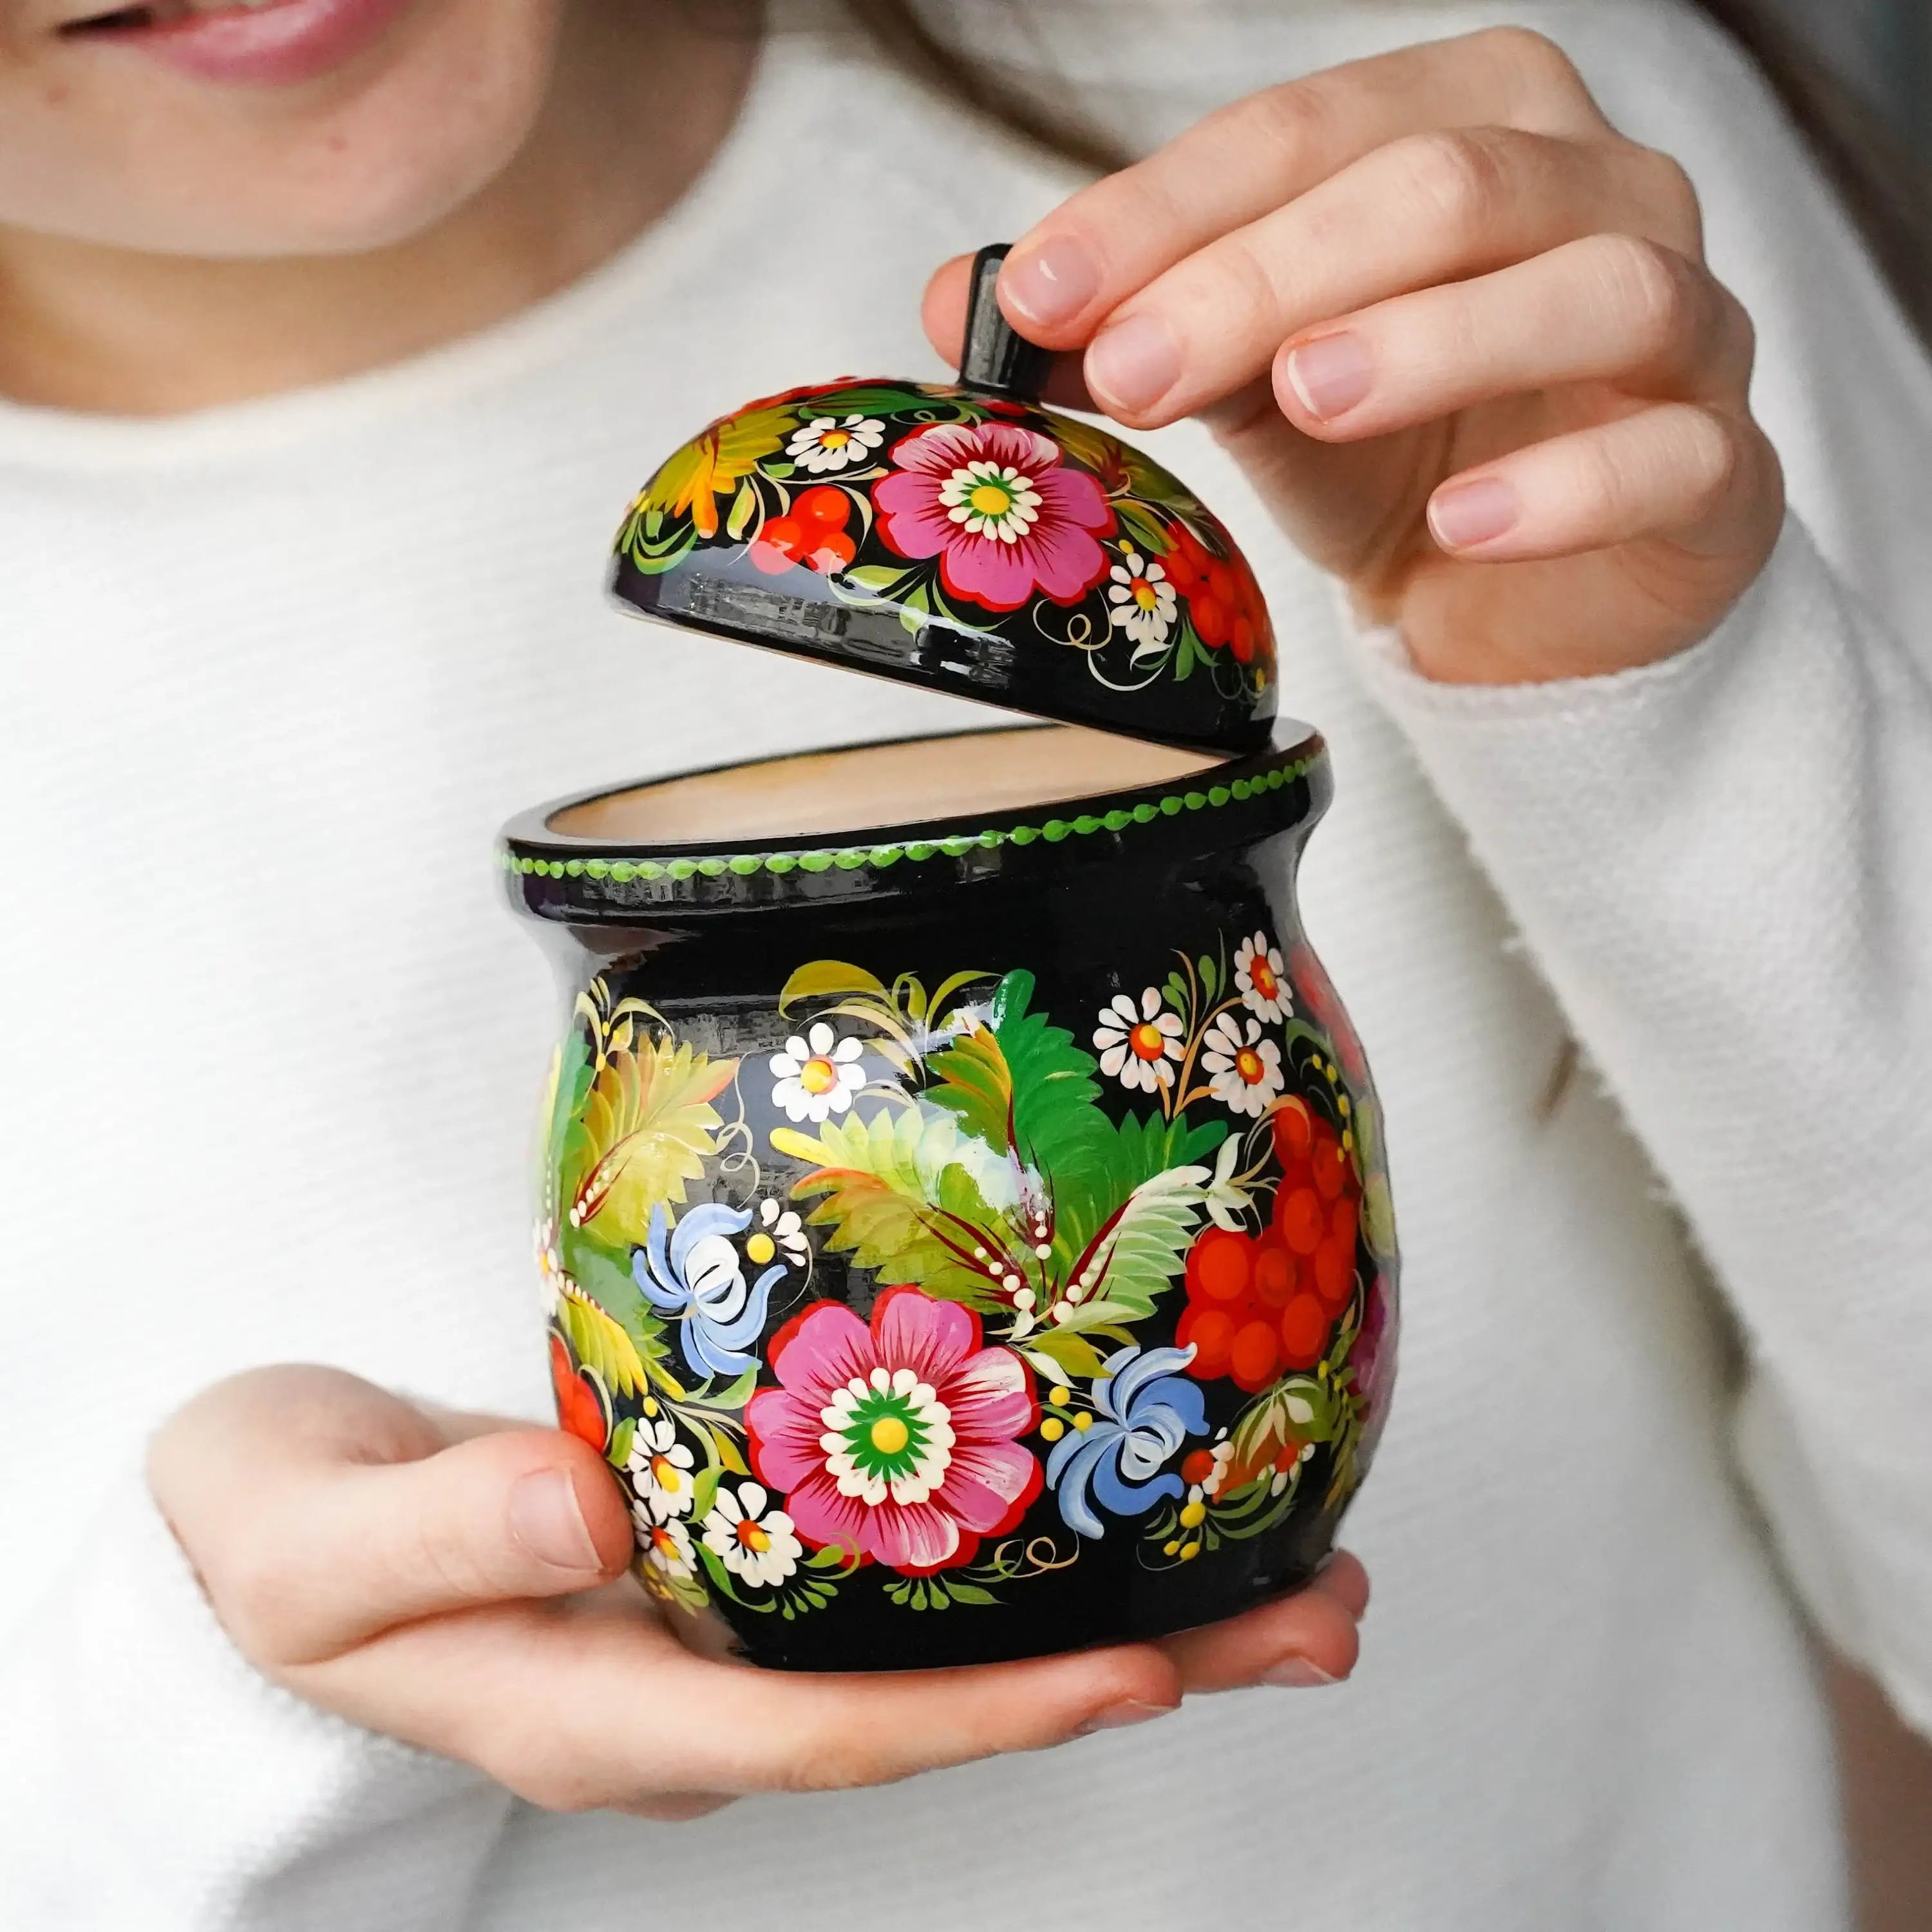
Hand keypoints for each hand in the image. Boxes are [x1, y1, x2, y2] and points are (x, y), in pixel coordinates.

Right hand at [150, 1367, 1368, 1817]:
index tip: (1144, 1667)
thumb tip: (578, 1497)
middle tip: (1318, 1623)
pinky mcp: (741, 1552)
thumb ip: (434, 1532)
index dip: (986, 1712)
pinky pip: (911, 1570)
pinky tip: (1126, 1495)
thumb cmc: (273, 1533)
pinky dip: (1031, 1542)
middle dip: (1137, 1672)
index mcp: (608, 1711)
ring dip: (1136, 1611)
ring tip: (1301, 1574)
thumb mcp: (309, 1540)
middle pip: (942, 1702)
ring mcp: (729, 1626)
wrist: (266, 1517)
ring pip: (954, 1640)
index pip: (826, 1733)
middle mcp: (701, 1687)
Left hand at [924, 27, 1784, 684]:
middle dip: (1268, 274)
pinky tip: (1454, 529)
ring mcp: (1681, 323)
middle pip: (1442, 186)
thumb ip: (1138, 328)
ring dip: (1429, 341)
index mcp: (1470, 126)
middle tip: (1139, 367)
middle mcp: (1593, 191)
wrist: (1527, 585)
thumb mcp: (1248, 380)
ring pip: (1589, 285)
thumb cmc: (1392, 452)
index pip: (1311, 129)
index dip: (1166, 207)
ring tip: (1302, 401)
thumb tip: (965, 300)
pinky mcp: (1721, 467)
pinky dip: (1561, 489)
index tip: (1037, 296)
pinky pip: (1669, 454)